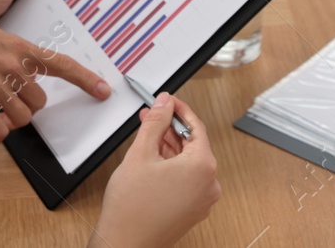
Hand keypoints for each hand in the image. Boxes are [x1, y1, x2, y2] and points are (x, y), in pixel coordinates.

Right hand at [0, 10, 109, 142]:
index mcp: (19, 47)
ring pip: (21, 119)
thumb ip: (15, 55)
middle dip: (27, 104)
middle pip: (39, 103)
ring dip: (10, 118)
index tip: (103, 91)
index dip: (85, 80)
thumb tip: (28, 74)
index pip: (61, 65)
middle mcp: (11, 66)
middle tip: (9, 95)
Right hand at [94, 94, 220, 247]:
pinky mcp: (192, 209)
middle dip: (171, 129)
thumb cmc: (132, 208)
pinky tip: (152, 158)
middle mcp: (209, 185)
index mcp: (203, 167)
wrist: (125, 243)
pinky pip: (186, 178)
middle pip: (193, 145)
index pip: (196, 127)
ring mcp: (202, 200)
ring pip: (188, 162)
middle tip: (152, 116)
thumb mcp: (141, 152)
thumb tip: (165, 103)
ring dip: (169, 147)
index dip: (180, 109)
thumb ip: (156, 122)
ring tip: (147, 136)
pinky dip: (171, 165)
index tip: (168, 101)